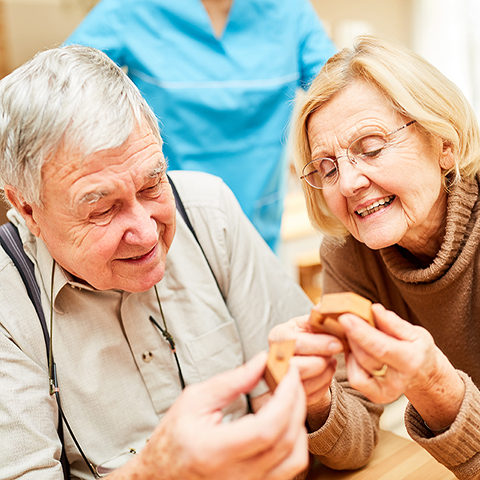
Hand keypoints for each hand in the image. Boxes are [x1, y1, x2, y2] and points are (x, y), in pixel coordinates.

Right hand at [113, 352, 307, 479]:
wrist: (162, 474)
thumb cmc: (174, 439)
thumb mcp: (194, 400)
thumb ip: (231, 381)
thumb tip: (261, 362)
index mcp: (213, 451)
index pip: (265, 428)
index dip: (285, 399)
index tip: (289, 374)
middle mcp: (234, 475)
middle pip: (285, 440)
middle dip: (296, 402)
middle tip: (291, 378)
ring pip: (294, 458)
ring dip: (298, 422)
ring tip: (288, 399)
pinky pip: (289, 470)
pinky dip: (295, 443)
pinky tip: (285, 423)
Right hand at [268, 315, 343, 428]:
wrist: (304, 356)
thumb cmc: (308, 337)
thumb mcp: (310, 323)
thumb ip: (317, 316)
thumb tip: (323, 306)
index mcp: (278, 336)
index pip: (295, 343)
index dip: (319, 344)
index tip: (338, 344)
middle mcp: (272, 358)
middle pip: (299, 367)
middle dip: (322, 362)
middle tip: (334, 356)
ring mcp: (278, 379)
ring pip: (305, 384)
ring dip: (325, 374)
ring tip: (330, 362)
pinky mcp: (288, 395)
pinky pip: (310, 396)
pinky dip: (323, 385)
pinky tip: (326, 373)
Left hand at [339, 303, 464, 429]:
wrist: (425, 375)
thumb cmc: (418, 350)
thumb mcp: (414, 333)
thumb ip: (393, 323)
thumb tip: (375, 310)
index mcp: (411, 361)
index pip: (381, 348)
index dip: (361, 333)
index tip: (345, 318)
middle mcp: (399, 381)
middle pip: (366, 357)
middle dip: (353, 336)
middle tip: (346, 319)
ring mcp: (387, 392)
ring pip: (358, 367)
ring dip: (351, 347)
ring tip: (354, 333)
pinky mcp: (376, 396)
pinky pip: (355, 378)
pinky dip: (352, 362)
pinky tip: (356, 351)